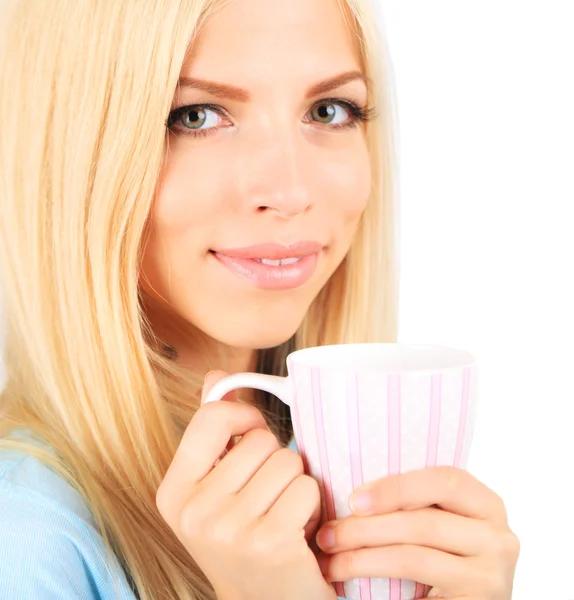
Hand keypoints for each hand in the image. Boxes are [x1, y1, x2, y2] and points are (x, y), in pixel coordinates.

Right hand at [156, 371, 336, 599]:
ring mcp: (228, 529)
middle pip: (259, 439)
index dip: (243, 414)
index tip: (254, 432)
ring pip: (287, 461)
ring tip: (282, 514)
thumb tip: (216, 376)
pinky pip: (306, 488)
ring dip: (296, 485)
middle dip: (275, 461)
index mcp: (174, 491)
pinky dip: (312, 506)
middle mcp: (193, 511)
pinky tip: (299, 532)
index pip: (211, 417)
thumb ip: (214, 431)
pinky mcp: (269, 541)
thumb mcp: (216, 487)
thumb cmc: (242, 537)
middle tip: (268, 497)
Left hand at [315, 466, 519, 599]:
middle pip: (424, 521)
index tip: (353, 499)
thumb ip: (413, 504)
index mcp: (486, 505)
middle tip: (327, 535)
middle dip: (366, 527)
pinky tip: (349, 582)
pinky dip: (377, 581)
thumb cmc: (439, 560)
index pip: (446, 480)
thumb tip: (348, 484)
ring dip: (362, 557)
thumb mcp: (435, 525)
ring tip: (330, 559)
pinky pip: (417, 585)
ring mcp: (493, 575)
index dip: (397, 487)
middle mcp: (499, 537)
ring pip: (415, 556)